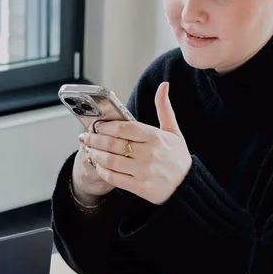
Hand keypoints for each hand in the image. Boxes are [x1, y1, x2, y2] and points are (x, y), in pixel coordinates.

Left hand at [79, 82, 191, 204]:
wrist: (187, 186)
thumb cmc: (178, 158)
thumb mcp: (174, 131)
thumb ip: (164, 108)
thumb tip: (163, 86)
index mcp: (156, 137)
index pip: (125, 128)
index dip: (107, 126)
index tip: (97, 125)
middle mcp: (149, 154)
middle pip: (114, 143)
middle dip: (95, 139)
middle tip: (86, 136)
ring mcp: (144, 171)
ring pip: (110, 160)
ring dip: (95, 154)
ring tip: (89, 149)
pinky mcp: (139, 187)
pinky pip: (114, 177)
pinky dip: (102, 170)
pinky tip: (99, 165)